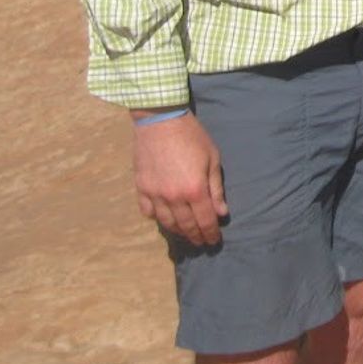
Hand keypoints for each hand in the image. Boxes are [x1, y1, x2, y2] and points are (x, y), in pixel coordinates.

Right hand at [132, 112, 227, 246]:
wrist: (161, 120)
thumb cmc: (192, 136)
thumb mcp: (212, 159)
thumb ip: (216, 188)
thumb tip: (221, 212)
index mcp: (195, 190)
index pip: (205, 221)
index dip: (211, 233)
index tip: (214, 241)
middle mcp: (173, 197)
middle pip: (186, 226)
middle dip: (196, 236)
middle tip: (202, 243)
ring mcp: (154, 194)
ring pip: (166, 222)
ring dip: (178, 231)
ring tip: (186, 234)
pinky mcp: (141, 188)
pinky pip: (147, 211)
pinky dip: (156, 218)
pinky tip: (164, 218)